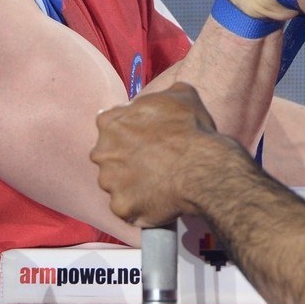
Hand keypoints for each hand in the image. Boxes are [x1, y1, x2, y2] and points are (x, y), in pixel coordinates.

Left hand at [91, 83, 249, 225]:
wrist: (202, 167)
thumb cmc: (191, 128)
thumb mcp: (181, 94)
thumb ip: (159, 96)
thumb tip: (155, 100)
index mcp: (110, 122)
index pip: (112, 127)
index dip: (130, 134)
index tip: (147, 141)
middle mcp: (102, 152)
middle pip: (110, 158)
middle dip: (127, 161)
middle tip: (153, 165)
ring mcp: (109, 182)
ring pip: (117, 185)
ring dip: (132, 186)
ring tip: (158, 185)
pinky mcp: (121, 207)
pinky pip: (128, 209)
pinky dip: (140, 207)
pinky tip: (158, 201)